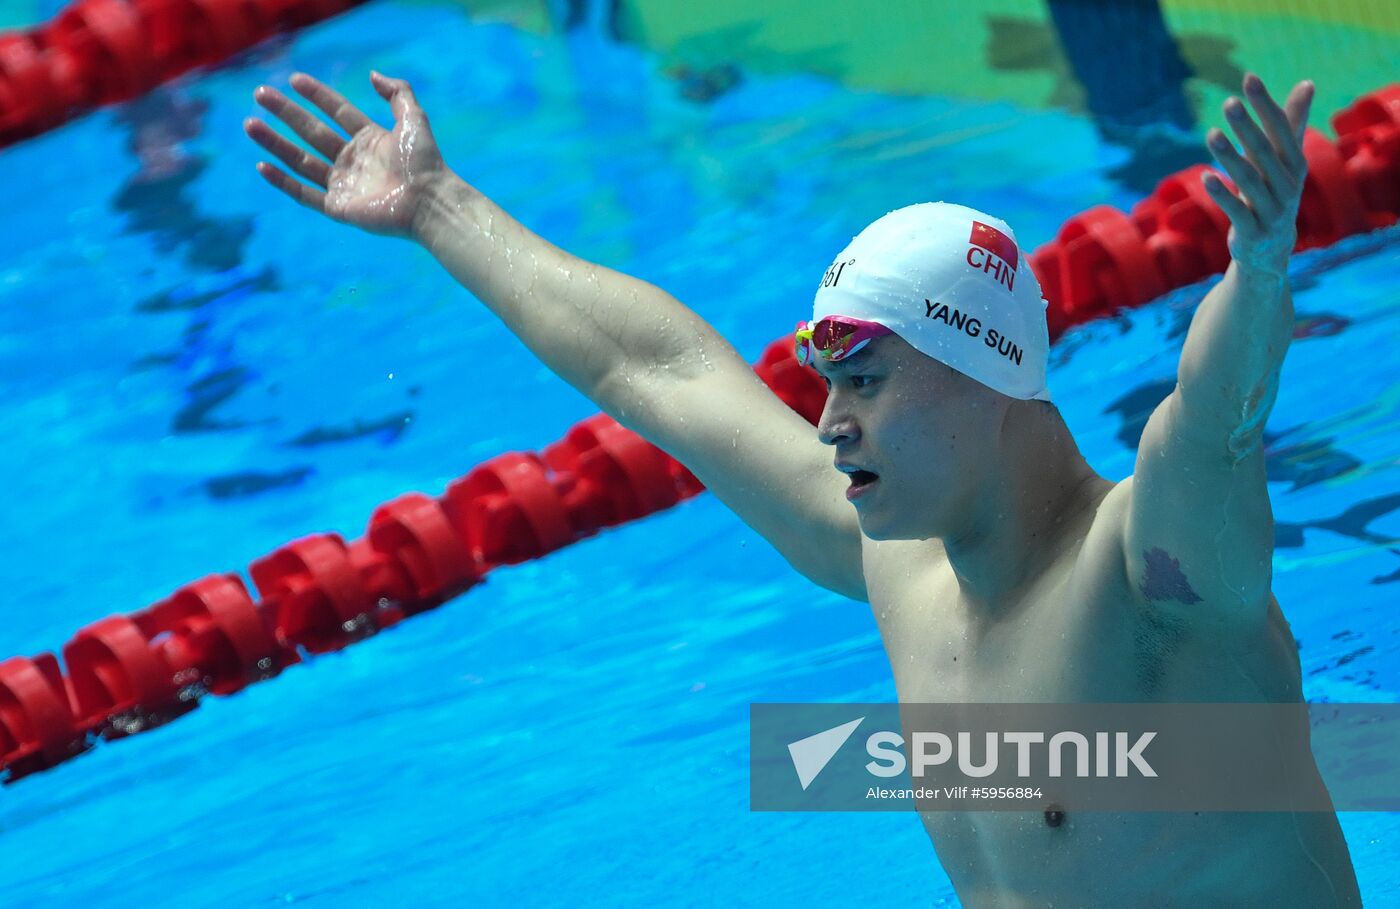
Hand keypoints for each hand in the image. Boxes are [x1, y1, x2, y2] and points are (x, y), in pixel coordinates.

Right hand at [244, 71, 447, 237]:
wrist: (428, 201)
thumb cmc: (424, 162)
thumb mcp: (414, 118)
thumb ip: (397, 92)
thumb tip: (373, 74)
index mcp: (369, 139)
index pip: (336, 112)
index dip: (316, 95)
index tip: (294, 79)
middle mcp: (353, 160)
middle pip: (311, 132)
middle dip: (285, 114)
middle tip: (260, 94)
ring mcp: (343, 184)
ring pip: (300, 160)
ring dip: (275, 143)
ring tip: (250, 124)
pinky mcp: (337, 207)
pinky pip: (304, 193)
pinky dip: (282, 182)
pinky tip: (262, 165)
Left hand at [1200, 73, 1313, 278]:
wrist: (1271, 250)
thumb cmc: (1274, 194)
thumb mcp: (1283, 161)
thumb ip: (1291, 123)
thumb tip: (1308, 82)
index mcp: (1295, 164)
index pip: (1282, 129)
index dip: (1266, 104)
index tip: (1249, 78)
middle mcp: (1288, 185)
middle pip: (1266, 152)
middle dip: (1248, 127)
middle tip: (1229, 102)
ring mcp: (1273, 210)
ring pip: (1250, 180)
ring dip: (1230, 157)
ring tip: (1211, 134)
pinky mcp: (1254, 232)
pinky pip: (1237, 211)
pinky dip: (1222, 194)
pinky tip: (1205, 177)